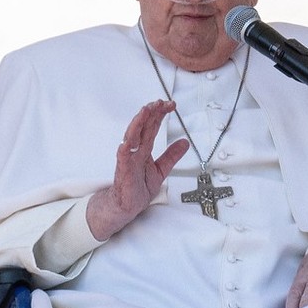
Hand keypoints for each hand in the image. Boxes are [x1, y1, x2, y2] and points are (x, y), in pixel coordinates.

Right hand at [87, 100, 189, 240]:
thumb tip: (184, 142)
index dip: (160, 114)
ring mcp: (128, 159)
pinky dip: (125, 148)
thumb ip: (171, 155)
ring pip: (132, 137)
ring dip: (138, 123)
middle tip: (160, 102)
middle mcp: (135, 151)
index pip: (152, 127)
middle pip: (143, 127)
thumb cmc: (138, 187)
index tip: (170, 104)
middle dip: (151, 113)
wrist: (125, 206)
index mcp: (144, 149)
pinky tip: (127, 140)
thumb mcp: (161, 169)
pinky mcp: (123, 171)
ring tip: (145, 111)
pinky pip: (123, 158)